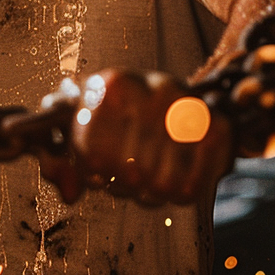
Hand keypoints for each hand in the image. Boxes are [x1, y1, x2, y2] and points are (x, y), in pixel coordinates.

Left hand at [36, 69, 232, 206]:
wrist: (171, 100)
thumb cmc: (115, 114)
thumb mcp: (78, 121)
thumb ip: (57, 155)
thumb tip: (70, 191)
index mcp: (114, 83)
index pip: (93, 154)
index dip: (92, 173)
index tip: (96, 167)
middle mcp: (154, 87)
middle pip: (130, 174)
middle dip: (123, 184)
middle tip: (127, 172)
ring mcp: (189, 106)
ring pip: (161, 185)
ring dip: (151, 191)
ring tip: (149, 171)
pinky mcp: (217, 128)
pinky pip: (191, 187)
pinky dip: (178, 191)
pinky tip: (174, 173)